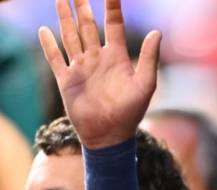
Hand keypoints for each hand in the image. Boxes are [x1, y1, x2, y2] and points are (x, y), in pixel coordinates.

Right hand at [38, 0, 160, 148]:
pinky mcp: (67, 80)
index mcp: (118, 57)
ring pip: (70, 36)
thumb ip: (150, 57)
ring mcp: (81, 67)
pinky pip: (55, 58)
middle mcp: (98, 58)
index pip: (113, 24)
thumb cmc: (131, 112)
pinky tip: (43, 30)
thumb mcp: (145, 83)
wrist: (110, 135)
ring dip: (64, 18)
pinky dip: (48, 44)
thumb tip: (157, 32)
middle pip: (88, 25)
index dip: (112, 7)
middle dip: (82, 7)